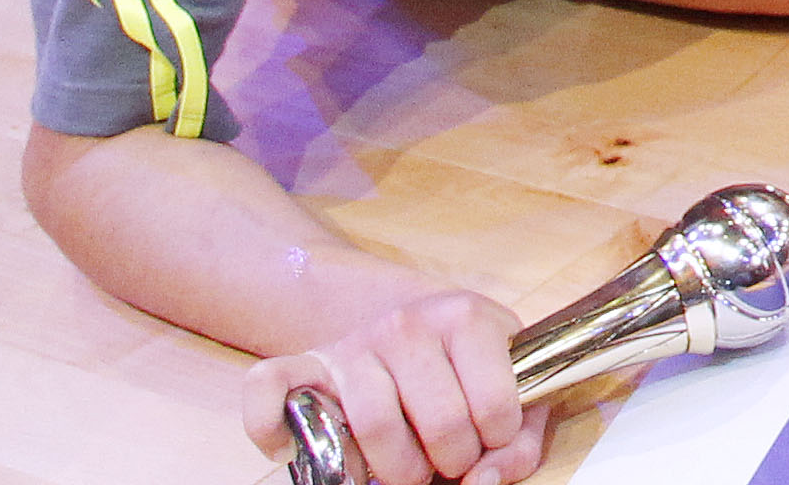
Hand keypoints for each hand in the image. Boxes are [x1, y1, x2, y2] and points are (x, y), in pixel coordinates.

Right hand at [241, 290, 534, 484]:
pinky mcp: (306, 365)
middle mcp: (407, 324)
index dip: (495, 439)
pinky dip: (270, 426)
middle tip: (446, 457)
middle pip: (439, 423)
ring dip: (394, 468)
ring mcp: (353, 345)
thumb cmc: (467, 364)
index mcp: (468, 318)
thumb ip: (519, 438)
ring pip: (374, 426)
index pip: (495, 406)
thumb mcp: (514, 383)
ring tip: (404, 464)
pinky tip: (292, 450)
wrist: (411, 323)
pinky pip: (269, 389)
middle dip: (449, 461)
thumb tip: (484, 480)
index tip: (488, 435)